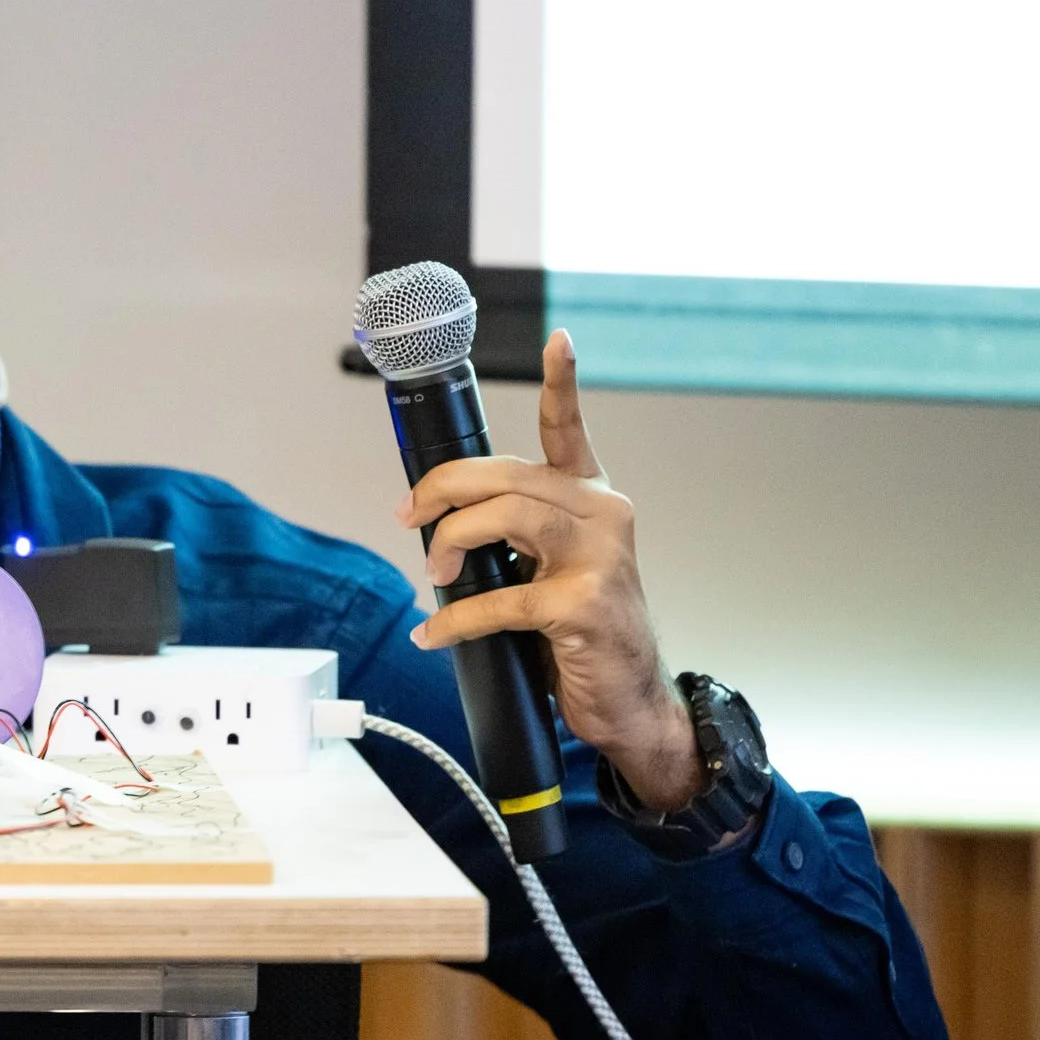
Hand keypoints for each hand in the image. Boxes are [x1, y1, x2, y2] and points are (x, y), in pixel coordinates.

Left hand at [398, 330, 702, 809]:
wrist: (629, 700)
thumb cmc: (580, 632)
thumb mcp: (548, 567)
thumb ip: (509, 533)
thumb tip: (434, 523)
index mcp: (590, 498)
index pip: (571, 430)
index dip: (563, 382)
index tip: (560, 340)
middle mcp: (602, 515)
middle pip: (506, 474)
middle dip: (443, 490)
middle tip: (410, 516)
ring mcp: (600, 557)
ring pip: (505, 517)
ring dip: (451, 541)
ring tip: (432, 573)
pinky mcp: (584, 604)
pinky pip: (499, 597)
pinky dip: (455, 618)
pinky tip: (436, 634)